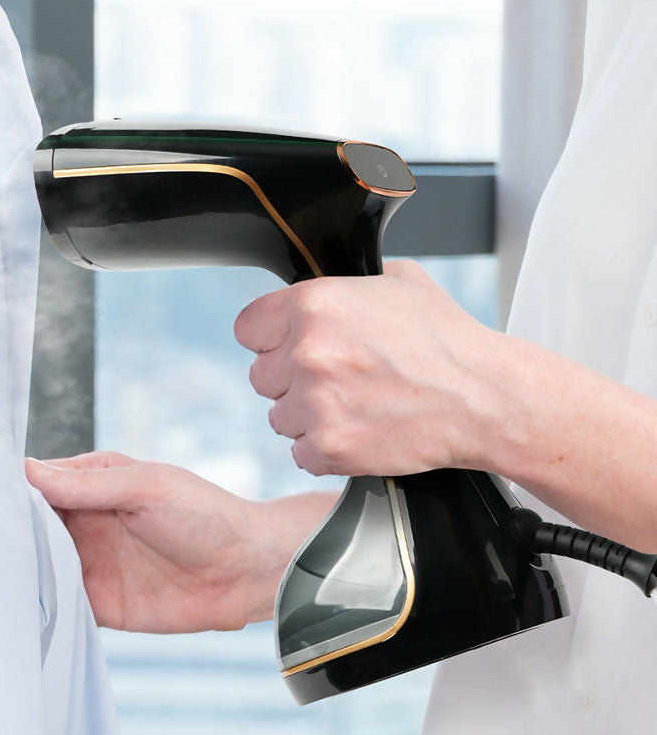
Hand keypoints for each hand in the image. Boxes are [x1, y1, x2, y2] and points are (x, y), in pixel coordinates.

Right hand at [25, 452, 335, 632]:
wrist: (246, 571)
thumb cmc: (203, 513)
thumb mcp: (145, 487)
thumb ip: (86, 485)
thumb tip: (26, 470)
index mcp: (92, 482)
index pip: (36, 483)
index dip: (5, 489)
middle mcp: (83, 520)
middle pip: (28, 526)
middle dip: (0, 531)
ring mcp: (88, 562)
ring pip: (35, 564)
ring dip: (12, 569)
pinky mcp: (97, 602)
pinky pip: (56, 603)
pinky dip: (34, 604)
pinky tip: (8, 607)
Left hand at [234, 260, 501, 476]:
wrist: (485, 398)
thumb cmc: (446, 340)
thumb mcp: (395, 282)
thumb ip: (343, 283)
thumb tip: (317, 286)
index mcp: (313, 304)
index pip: (248, 327)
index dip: (271, 337)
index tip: (290, 345)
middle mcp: (308, 352)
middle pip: (260, 374)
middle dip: (291, 378)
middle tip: (338, 378)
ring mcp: (316, 403)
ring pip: (278, 416)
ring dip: (307, 415)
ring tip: (354, 405)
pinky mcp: (330, 447)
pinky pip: (300, 453)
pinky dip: (325, 449)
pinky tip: (359, 430)